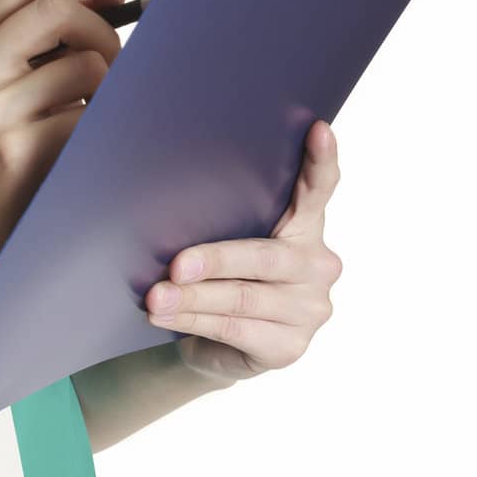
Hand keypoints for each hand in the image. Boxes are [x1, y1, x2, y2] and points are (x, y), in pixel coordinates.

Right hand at [0, 0, 123, 270]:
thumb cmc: (10, 139)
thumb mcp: (7, 75)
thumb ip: (42, 33)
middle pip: (58, 9)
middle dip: (104, 29)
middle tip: (112, 59)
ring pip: (84, 64)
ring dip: (107, 85)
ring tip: (91, 109)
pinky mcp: (14, 150)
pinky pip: (87, 114)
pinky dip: (100, 122)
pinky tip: (82, 140)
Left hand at [143, 119, 343, 382]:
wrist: (220, 341)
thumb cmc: (221, 271)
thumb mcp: (228, 235)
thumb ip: (226, 215)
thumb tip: (171, 190)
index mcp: (306, 224)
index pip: (319, 189)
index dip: (321, 160)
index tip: (316, 129)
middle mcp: (319, 264)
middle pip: (265, 258)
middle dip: (215, 261)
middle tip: (175, 264)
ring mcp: (310, 308)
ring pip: (242, 298)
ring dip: (192, 299)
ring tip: (155, 297)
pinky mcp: (290, 347)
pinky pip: (235, 329)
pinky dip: (193, 322)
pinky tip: (164, 316)